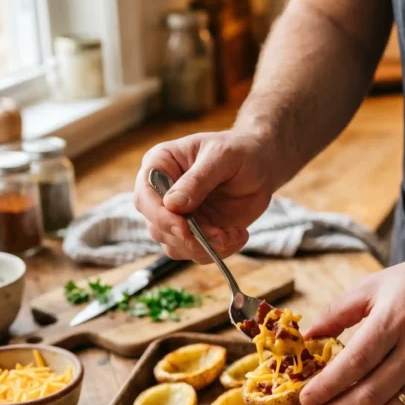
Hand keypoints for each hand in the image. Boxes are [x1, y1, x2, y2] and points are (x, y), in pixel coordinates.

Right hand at [133, 130, 273, 262]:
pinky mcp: (194, 232)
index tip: (184, 228)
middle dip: (189, 238)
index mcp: (160, 165)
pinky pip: (196, 253)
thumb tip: (172, 204)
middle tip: (220, 235)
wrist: (260, 166)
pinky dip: (218, 251)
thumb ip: (197, 180)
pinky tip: (238, 234)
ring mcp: (177, 216)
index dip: (160, 217)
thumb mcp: (222, 157)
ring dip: (205, 248)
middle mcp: (162, 194)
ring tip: (235, 233)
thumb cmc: (239, 151)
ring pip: (175, 246)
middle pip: (157, 228)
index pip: (144, 197)